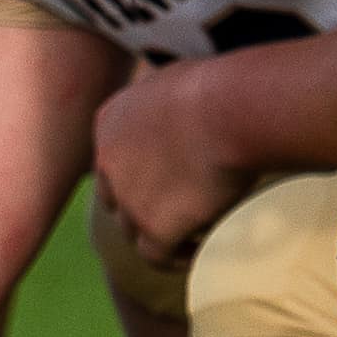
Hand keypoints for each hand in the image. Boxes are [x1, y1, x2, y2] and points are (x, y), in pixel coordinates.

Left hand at [90, 65, 255, 271]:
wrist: (228, 111)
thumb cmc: (216, 87)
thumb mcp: (174, 80)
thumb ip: (163, 99)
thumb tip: (181, 97)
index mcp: (109, 123)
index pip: (113, 159)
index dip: (137, 173)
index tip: (169, 178)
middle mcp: (108, 162)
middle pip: (117, 197)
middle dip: (140, 205)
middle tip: (177, 210)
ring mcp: (128, 199)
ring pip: (133, 230)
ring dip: (160, 233)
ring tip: (194, 234)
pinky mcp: (153, 228)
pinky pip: (157, 256)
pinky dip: (176, 257)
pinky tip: (200, 251)